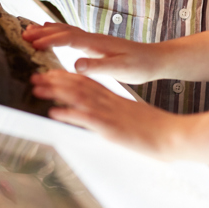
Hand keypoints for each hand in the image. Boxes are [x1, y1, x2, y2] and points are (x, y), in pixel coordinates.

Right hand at [23, 22, 160, 83]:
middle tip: (23, 35)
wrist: (154, 59)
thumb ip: (98, 66)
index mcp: (97, 43)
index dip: (49, 40)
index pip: (68, 38)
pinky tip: (50, 32)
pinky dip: (57, 32)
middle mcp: (93, 38)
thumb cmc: (139, 66)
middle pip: (63, 31)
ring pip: (66, 31)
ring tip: (29, 30)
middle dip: (43, 33)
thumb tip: (75, 64)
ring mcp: (93, 39)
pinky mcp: (95, 44)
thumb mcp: (120, 69)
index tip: (32, 43)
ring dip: (47, 30)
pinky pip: (71, 35)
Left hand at [31, 70, 183, 160]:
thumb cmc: (156, 128)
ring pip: (78, 97)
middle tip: (35, 77)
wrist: (172, 134)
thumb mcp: (133, 115)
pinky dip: (68, 114)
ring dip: (56, 92)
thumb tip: (104, 116)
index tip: (51, 73)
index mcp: (115, 98)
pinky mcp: (111, 128)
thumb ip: (118, 111)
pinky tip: (54, 113)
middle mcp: (110, 102)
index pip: (88, 82)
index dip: (67, 76)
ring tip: (37, 88)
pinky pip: (86, 119)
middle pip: (79, 85)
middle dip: (55, 81)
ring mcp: (110, 113)